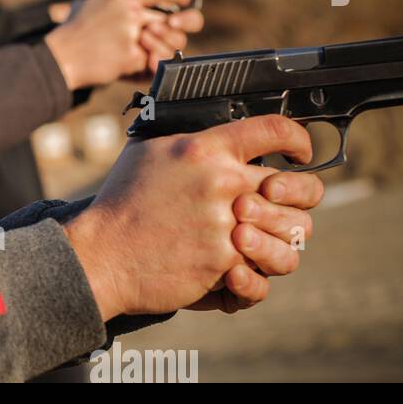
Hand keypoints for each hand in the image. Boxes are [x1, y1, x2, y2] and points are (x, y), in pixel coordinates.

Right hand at [43, 0, 204, 89]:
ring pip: (169, 43)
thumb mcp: (90, 4)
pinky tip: (140, 65)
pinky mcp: (132, 57)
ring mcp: (132, 36)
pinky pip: (154, 64)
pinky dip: (149, 68)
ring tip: (146, 51)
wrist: (60, 58)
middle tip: (175, 29)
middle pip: (174, 19)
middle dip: (182, 26)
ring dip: (162, 49)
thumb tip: (132, 2)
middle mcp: (130, 13)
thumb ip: (114, 2)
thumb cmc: (71, 34)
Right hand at [62, 115, 320, 319]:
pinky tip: (240, 272)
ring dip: (284, 239)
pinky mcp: (224, 264)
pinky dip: (255, 279)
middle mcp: (223, 184)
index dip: (299, 138)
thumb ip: (186, 136)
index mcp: (205, 149)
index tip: (299, 151)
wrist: (100, 254)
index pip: (274, 130)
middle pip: (300, 187)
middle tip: (286, 204)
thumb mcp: (147, 151)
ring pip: (294, 233)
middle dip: (302, 197)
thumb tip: (208, 124)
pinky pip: (265, 275)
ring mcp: (227, 226)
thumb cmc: (120, 203)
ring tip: (262, 241)